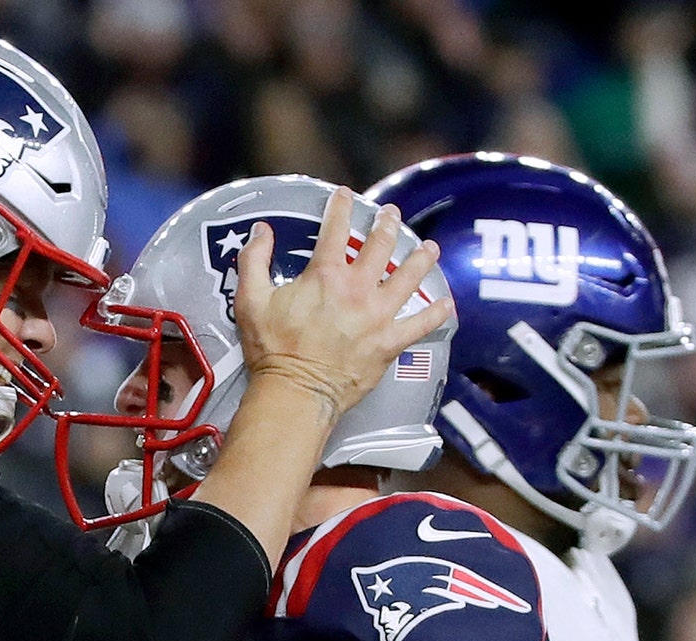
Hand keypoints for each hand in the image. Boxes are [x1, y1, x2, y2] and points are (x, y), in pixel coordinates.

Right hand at [234, 187, 452, 419]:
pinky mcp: (389, 343)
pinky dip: (435, 314)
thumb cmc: (272, 348)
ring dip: (421, 259)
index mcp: (325, 275)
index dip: (341, 207)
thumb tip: (261, 231)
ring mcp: (378, 316)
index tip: (345, 194)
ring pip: (409, 278)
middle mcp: (357, 289)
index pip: (335, 230)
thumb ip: (254, 260)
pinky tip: (445, 303)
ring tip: (429, 247)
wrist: (296, 391)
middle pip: (381, 247)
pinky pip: (420, 325)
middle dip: (388, 224)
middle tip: (392, 213)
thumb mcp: (250, 299)